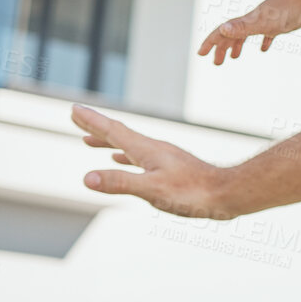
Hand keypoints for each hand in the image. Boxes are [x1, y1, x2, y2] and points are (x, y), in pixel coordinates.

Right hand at [71, 104, 235, 218]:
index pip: (113, 131)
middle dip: (96, 126)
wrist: (227, 193)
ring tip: (90, 140)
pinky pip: (140, 158)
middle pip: (119, 134)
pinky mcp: (170, 168)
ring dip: (108, 141)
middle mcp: (153, 149)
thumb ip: (121, 182)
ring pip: (128, 146)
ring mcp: (163, 158)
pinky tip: (122, 161)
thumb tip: (87, 177)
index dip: (91, 121)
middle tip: (76, 117)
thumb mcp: (152, 189)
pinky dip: (125, 156)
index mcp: (147, 150)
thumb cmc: (193, 193)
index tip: (74, 108)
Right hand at [196, 0, 300, 65]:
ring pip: (248, 33)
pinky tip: (264, 49)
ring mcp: (268, 20)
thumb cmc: (289, 8)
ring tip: (235, 57)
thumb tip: (222, 30)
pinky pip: (268, 33)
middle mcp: (254, 19)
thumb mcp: (264, 22)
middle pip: (232, 34)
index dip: (210, 42)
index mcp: (247, 20)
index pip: (222, 31)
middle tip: (216, 63)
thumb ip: (243, 26)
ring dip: (238, 44)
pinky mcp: (282, 22)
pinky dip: (263, 41)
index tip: (200, 54)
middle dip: (222, 48)